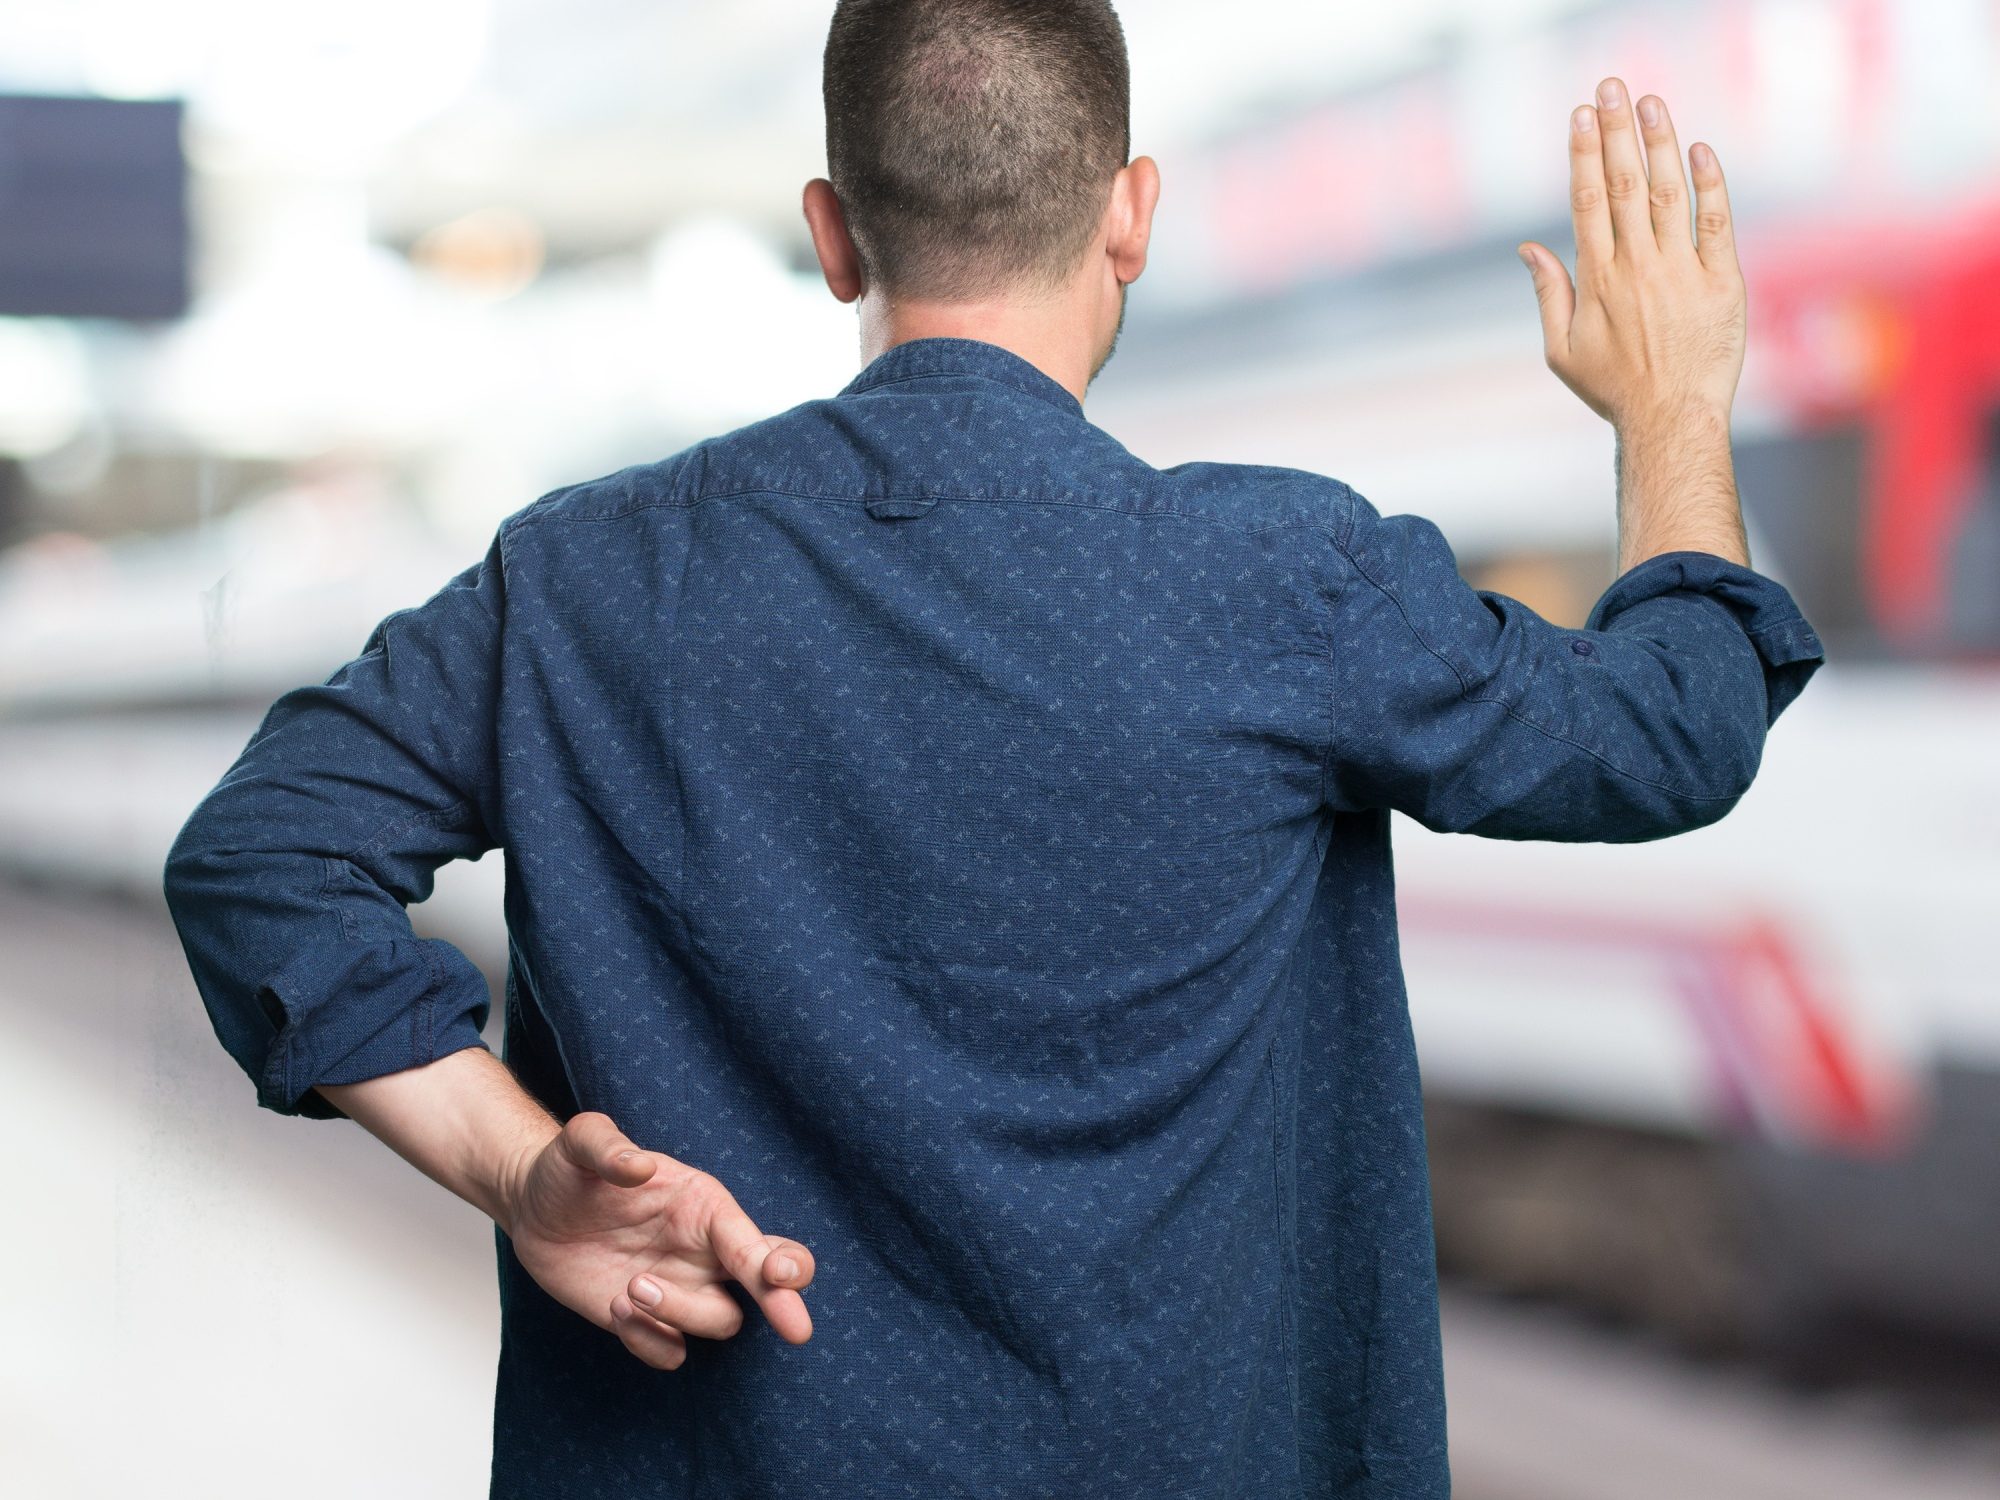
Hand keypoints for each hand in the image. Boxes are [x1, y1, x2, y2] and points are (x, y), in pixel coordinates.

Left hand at [499, 1110, 815, 1368]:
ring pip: (718, 1322)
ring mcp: (679, 1289)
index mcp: (703, 1205)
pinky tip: (615, 1309)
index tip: (778, 1276)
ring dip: (681, 1314)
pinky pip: (671, 1351)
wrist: (533, 1206)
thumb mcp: (578, 1144)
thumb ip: (606, 1146)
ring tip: (630, 1288)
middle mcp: (703, 1251)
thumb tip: (638, 1166)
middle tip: (795, 1330)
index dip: (775, 1260)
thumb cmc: (567, 1169)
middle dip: (785, 1304)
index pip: (751, 1238)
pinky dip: (650, 1342)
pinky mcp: (648, 1322)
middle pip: (767, 1286)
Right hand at [1517, 76, 1746, 429]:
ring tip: (1652, 102)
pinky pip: (1715, 223)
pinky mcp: (1721, 281)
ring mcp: (1680, 271)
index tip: (1581, 113)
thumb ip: (1549, 292)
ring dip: (1659, 143)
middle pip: (1623, 184)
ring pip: (1667, 193)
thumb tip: (1529, 247)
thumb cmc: (1614, 389)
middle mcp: (1637, 266)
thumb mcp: (1561, 350)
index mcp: (1597, 279)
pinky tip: (1699, 150)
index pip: (1586, 200)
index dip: (1583, 152)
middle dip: (1616, 130)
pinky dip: (1708, 185)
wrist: (1671, 419)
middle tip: (1614, 86)